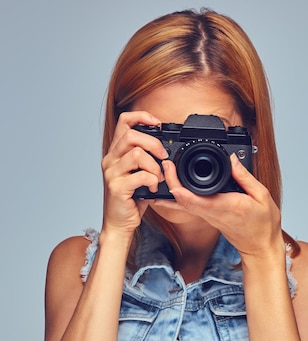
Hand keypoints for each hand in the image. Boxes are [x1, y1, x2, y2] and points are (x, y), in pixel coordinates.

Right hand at [101, 111, 167, 236]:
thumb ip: (146, 159)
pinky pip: (139, 175)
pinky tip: (153, 187)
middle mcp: (110, 160)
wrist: (119, 224)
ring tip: (158, 177)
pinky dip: (151, 180)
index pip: (124, 122)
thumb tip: (164, 148)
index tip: (158, 124)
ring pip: (136, 154)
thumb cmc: (131, 200)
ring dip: (154, 165)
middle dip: (153, 143)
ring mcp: (112, 173)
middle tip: (163, 157)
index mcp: (116, 153)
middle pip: (131, 135)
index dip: (142, 117)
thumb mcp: (139, 174)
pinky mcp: (116, 187)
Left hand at [164, 153, 285, 259]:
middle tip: (165, 165)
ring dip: (171, 190)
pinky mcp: (208, 218)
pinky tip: (170, 191)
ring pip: (183, 205)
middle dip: (171, 183)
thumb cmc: (264, 224)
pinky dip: (178, 198)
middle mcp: (214, 213)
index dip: (181, 187)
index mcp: (228, 206)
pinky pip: (189, 208)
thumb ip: (245, 177)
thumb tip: (232, 159)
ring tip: (164, 174)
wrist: (260, 247)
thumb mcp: (262, 196)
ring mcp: (209, 217)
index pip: (198, 199)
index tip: (173, 170)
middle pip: (184, 201)